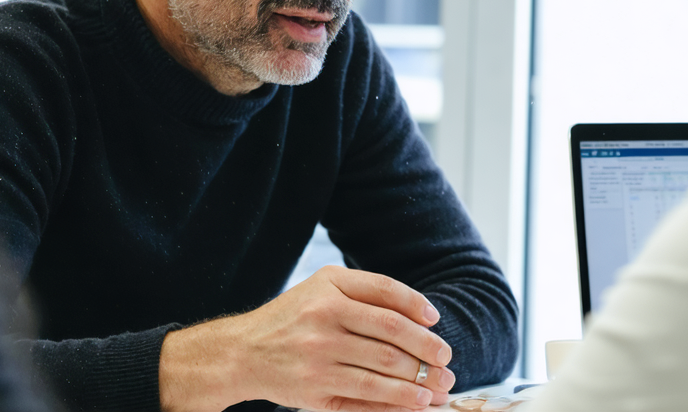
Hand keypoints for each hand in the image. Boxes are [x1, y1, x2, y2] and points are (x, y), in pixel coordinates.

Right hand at [160, 266, 456, 411]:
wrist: (241, 353)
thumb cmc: (291, 319)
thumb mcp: (320, 289)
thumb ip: (365, 293)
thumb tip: (420, 317)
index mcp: (329, 288)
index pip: (385, 291)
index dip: (416, 305)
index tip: (434, 320)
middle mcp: (324, 318)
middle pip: (391, 333)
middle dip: (426, 348)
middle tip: (445, 359)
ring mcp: (320, 356)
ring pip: (384, 368)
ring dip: (419, 380)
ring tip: (439, 386)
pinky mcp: (316, 389)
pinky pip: (366, 396)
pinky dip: (396, 401)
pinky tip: (415, 403)